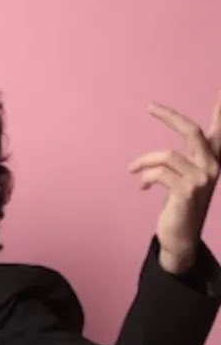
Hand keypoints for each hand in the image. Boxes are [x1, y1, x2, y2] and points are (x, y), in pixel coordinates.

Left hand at [128, 93, 220, 274]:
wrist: (180, 238)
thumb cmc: (180, 206)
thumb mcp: (183, 180)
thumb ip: (179, 164)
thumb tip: (155, 159)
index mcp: (214, 160)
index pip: (219, 130)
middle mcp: (212, 166)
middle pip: (191, 131)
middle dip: (170, 117)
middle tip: (149, 107)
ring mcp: (201, 178)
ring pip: (166, 156)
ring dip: (143, 161)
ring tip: (132, 169)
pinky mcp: (186, 191)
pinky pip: (158, 173)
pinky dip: (145, 177)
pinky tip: (141, 186)